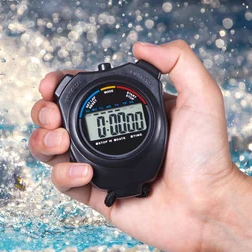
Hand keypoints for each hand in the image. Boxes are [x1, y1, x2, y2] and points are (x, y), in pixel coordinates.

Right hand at [29, 41, 244, 251]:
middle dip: (42, 113)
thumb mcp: (202, 96)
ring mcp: (99, 165)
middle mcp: (107, 136)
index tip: (51, 86)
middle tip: (52, 117)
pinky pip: (63, 182)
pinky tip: (86, 171)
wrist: (209, 206)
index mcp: (125, 111)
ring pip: (49, 150)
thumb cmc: (208, 156)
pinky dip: (65, 174)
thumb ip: (178, 60)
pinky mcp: (96, 194)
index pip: (80, 92)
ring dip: (43, 141)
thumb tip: (138, 44)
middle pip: (54, 119)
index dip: (58, 85)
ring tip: (61, 141)